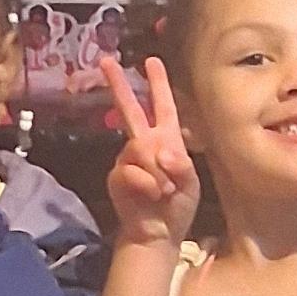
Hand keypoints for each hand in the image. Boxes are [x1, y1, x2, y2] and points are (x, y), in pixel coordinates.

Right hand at [98, 54, 198, 246]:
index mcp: (167, 140)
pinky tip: (153, 196)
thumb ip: (180, 164)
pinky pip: (132, 170)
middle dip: (119, 85)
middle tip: (105, 61)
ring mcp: (128, 159)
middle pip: (130, 109)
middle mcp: (145, 144)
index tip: (151, 60)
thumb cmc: (178, 208)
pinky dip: (147, 184)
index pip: (164, 106)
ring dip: (157, 171)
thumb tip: (159, 150)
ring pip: (140, 148)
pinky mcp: (117, 175)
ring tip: (165, 190)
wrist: (158, 235)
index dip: (158, 84)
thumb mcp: (191, 184)